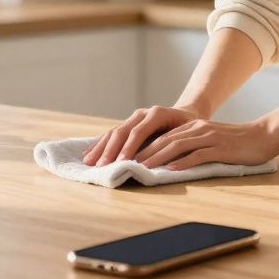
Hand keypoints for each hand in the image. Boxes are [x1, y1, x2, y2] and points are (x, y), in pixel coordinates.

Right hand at [82, 105, 203, 165]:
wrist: (186, 113)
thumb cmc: (189, 127)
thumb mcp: (187, 133)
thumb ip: (174, 144)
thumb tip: (160, 162)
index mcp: (157, 113)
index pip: (139, 131)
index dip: (129, 147)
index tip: (122, 162)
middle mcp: (142, 113)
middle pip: (122, 131)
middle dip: (110, 150)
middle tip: (101, 166)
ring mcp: (133, 118)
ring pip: (113, 132)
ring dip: (100, 148)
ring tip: (89, 162)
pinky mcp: (128, 124)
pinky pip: (111, 134)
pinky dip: (99, 144)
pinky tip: (88, 153)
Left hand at [133, 117, 278, 170]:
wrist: (265, 135)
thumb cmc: (239, 142)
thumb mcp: (212, 140)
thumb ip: (194, 146)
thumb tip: (173, 160)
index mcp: (195, 127)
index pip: (163, 136)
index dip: (144, 146)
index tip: (129, 158)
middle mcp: (199, 129)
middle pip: (165, 140)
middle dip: (144, 152)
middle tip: (127, 164)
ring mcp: (209, 137)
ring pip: (177, 145)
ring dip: (158, 157)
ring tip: (143, 168)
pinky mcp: (221, 148)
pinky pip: (198, 155)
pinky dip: (183, 162)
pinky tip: (172, 170)